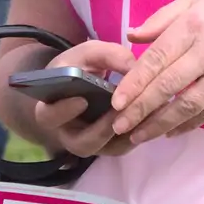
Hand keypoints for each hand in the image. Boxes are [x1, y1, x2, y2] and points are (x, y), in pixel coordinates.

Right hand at [30, 40, 137, 159]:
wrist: (81, 84)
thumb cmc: (79, 67)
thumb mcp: (88, 54)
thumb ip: (108, 55)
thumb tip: (134, 66)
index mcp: (51, 109)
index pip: (49, 117)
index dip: (63, 111)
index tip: (82, 100)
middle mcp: (69, 133)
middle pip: (83, 143)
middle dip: (103, 129)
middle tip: (120, 112)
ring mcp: (92, 143)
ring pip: (108, 149)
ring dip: (127, 134)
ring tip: (144, 114)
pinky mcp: (111, 145)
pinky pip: (124, 146)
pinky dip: (140, 133)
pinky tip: (154, 116)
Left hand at [111, 0, 203, 144]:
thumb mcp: (199, 2)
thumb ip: (163, 17)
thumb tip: (131, 35)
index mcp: (194, 25)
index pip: (157, 57)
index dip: (134, 82)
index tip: (116, 101)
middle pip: (168, 85)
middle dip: (140, 109)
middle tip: (119, 125)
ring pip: (187, 105)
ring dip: (159, 124)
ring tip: (138, 136)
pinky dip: (187, 125)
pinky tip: (169, 132)